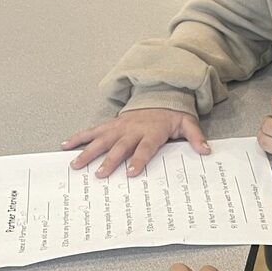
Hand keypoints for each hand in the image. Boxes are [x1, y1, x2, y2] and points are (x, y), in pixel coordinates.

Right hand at [63, 108, 208, 177]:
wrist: (160, 96)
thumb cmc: (172, 116)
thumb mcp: (188, 124)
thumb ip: (196, 137)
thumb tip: (206, 150)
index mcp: (152, 131)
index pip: (145, 148)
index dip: (138, 160)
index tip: (130, 173)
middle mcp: (133, 129)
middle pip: (120, 146)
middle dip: (109, 161)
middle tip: (100, 174)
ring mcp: (119, 126)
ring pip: (101, 139)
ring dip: (88, 151)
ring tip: (75, 164)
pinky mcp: (111, 124)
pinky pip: (93, 130)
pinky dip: (79, 137)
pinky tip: (65, 145)